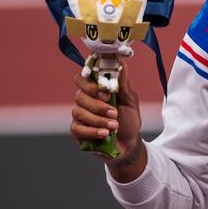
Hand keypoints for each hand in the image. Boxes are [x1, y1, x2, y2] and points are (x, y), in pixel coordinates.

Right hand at [71, 63, 145, 178]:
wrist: (129, 144)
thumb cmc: (129, 120)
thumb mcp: (130, 101)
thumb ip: (123, 85)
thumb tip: (121, 64)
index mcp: (97, 90)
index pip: (83, 78)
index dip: (91, 83)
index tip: (107, 93)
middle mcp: (85, 101)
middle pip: (79, 95)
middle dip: (97, 104)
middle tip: (114, 112)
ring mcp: (79, 116)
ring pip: (78, 112)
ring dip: (98, 119)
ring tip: (114, 126)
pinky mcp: (77, 132)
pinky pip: (77, 128)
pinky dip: (92, 131)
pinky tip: (105, 134)